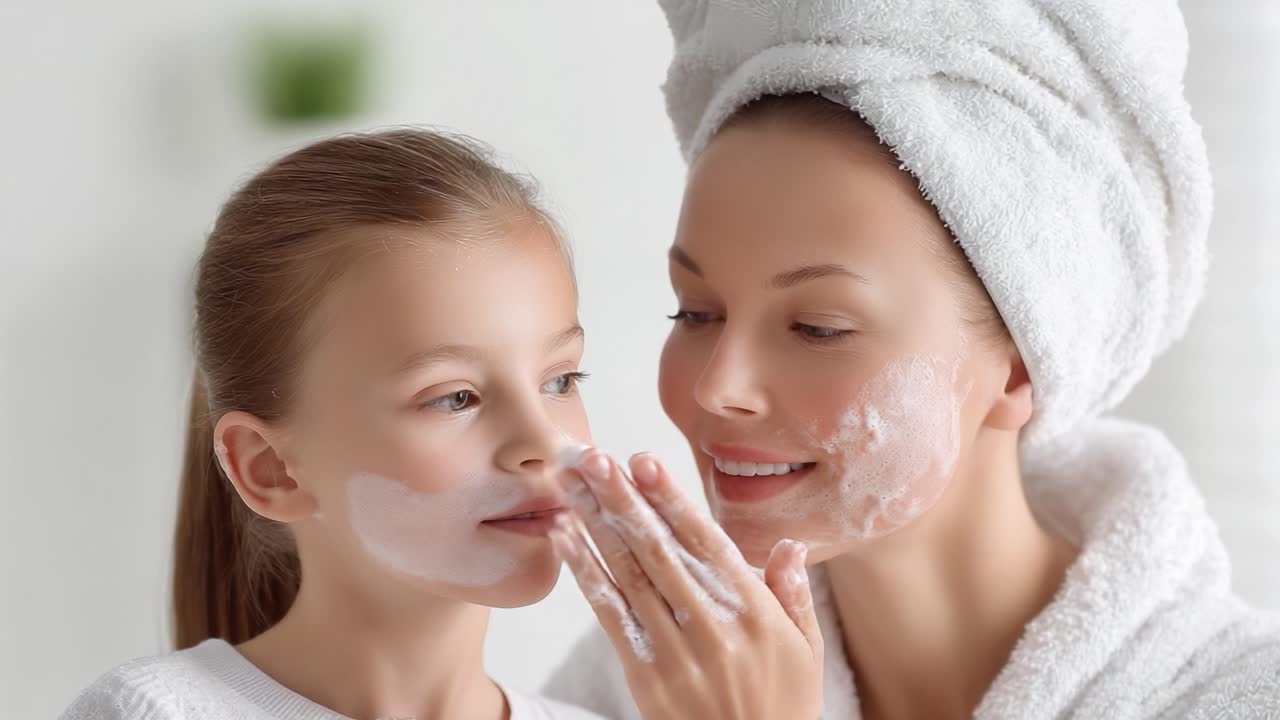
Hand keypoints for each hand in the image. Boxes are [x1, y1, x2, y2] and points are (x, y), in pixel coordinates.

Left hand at [549, 449, 822, 719]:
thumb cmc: (782, 707)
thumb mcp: (806, 650)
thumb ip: (793, 593)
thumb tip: (789, 545)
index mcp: (753, 610)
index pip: (705, 542)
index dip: (671, 499)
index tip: (644, 461)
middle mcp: (711, 624)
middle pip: (658, 549)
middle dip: (622, 498)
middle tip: (593, 456)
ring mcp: (675, 650)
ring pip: (628, 573)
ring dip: (596, 523)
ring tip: (572, 483)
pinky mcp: (645, 675)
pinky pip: (610, 615)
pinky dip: (586, 573)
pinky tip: (567, 539)